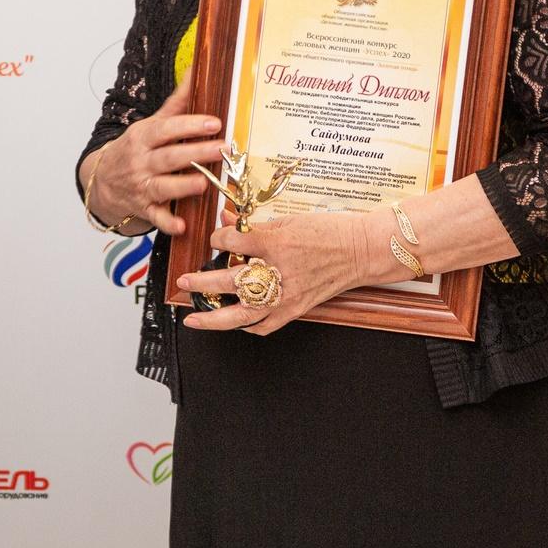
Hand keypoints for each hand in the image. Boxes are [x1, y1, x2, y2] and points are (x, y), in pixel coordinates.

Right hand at [87, 87, 229, 236]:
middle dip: (196, 153)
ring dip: (184, 186)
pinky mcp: (144, 208)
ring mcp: (141, 186)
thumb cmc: (134, 150)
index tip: (214, 123)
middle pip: (170, 156)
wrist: (101, 182)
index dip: (189, 125)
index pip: (166, 129)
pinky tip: (182, 225)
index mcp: (143, 137)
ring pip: (164, 186)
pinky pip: (156, 217)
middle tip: (221, 149)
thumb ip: (176, 103)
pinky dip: (168, 222)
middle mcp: (141, 162)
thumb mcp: (149, 125)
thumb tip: (195, 71)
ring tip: (204, 182)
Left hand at [174, 212, 376, 335]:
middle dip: (201, 281)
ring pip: (241, 315)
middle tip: (184, 280)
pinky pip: (265, 325)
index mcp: (275, 244)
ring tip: (193, 318)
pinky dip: (247, 327)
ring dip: (213, 319)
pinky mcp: (296, 309)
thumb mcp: (290, 219)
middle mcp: (277, 273)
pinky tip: (234, 323)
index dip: (218, 238)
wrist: (362, 250)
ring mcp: (286, 296)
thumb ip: (255, 225)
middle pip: (228, 282)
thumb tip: (228, 221)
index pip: (232, 243)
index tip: (217, 238)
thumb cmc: (331, 231)